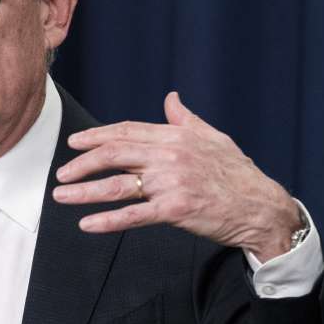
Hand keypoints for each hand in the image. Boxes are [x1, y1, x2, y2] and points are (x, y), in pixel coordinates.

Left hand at [52, 92, 301, 259]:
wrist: (262, 207)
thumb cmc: (239, 175)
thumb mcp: (213, 138)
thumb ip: (186, 119)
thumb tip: (171, 99)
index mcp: (176, 137)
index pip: (126, 131)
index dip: (96, 136)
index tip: (75, 142)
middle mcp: (170, 156)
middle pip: (114, 154)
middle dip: (82, 163)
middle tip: (61, 171)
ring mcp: (171, 183)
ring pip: (116, 186)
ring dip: (84, 191)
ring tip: (61, 195)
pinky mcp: (175, 210)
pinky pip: (133, 215)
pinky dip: (107, 221)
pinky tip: (87, 224)